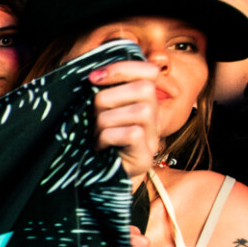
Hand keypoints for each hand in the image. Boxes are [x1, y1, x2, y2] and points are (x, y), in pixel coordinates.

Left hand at [88, 58, 161, 185]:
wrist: (95, 177)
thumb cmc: (94, 138)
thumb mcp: (96, 108)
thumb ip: (101, 89)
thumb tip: (93, 74)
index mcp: (143, 100)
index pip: (149, 71)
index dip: (122, 68)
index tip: (93, 78)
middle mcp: (154, 116)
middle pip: (145, 89)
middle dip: (108, 98)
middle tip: (93, 115)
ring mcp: (153, 137)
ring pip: (140, 112)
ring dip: (105, 121)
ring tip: (95, 133)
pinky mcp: (145, 156)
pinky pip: (131, 133)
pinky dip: (108, 138)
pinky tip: (100, 146)